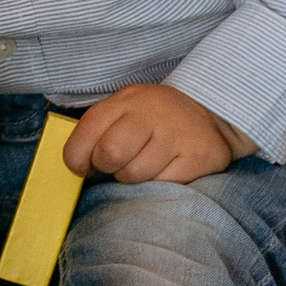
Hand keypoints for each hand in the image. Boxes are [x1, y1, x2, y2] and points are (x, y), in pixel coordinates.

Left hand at [62, 83, 248, 185]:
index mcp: (126, 101)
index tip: (82, 167)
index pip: (88, 129)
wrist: (210, 114)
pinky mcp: (197, 157)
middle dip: (107, 167)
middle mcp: (150, 114)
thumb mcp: (127, 109)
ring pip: (134, 174)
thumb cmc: (156, 118)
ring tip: (144, 165)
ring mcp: (175, 135)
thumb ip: (101, 129)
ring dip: (133, 178)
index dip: (76, 156)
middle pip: (110, 153)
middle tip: (116, 166)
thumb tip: (74, 163)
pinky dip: (158, 183)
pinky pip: (162, 184)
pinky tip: (166, 169)